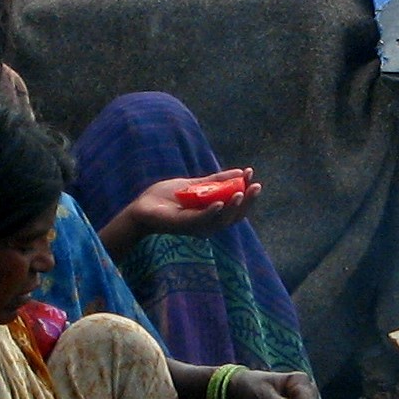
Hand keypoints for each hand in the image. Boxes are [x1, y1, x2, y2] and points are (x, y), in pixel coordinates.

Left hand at [110, 172, 258, 241]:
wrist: (142, 207)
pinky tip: (220, 202)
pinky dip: (212, 212)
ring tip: (241, 193)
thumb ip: (216, 181)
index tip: (251, 173)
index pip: (235, 206)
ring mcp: (197, 226)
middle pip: (234, 216)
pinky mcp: (184, 226)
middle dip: (247, 202)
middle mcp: (208, 223)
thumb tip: (239, 172)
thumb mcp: (195, 185)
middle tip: (256, 186)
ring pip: (221, 220)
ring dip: (233, 207)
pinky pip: (202, 220)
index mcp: (212, 214)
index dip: (246, 192)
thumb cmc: (166, 198)